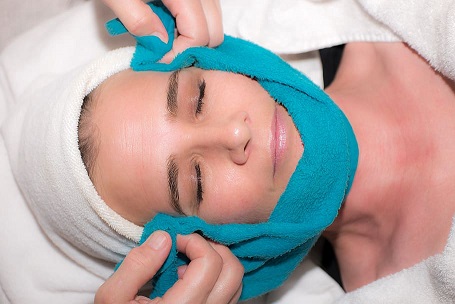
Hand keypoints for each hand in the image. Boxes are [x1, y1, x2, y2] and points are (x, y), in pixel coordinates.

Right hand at [95, 231, 243, 303]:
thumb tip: (165, 237)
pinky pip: (229, 294)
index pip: (210, 264)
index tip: (175, 240)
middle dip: (212, 248)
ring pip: (235, 283)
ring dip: (217, 262)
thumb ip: (137, 266)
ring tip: (187, 264)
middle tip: (187, 246)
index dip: (195, 242)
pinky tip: (191, 278)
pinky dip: (217, 277)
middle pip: (232, 272)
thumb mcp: (113, 297)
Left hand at [101, 0, 223, 61]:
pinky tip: (170, 21)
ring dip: (193, 36)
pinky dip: (193, 23)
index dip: (180, 53)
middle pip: (214, 31)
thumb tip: (162, 44)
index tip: (157, 56)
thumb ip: (137, 18)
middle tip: (162, 49)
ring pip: (213, 21)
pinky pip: (207, 11)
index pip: (199, 34)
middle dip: (191, 47)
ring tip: (165, 34)